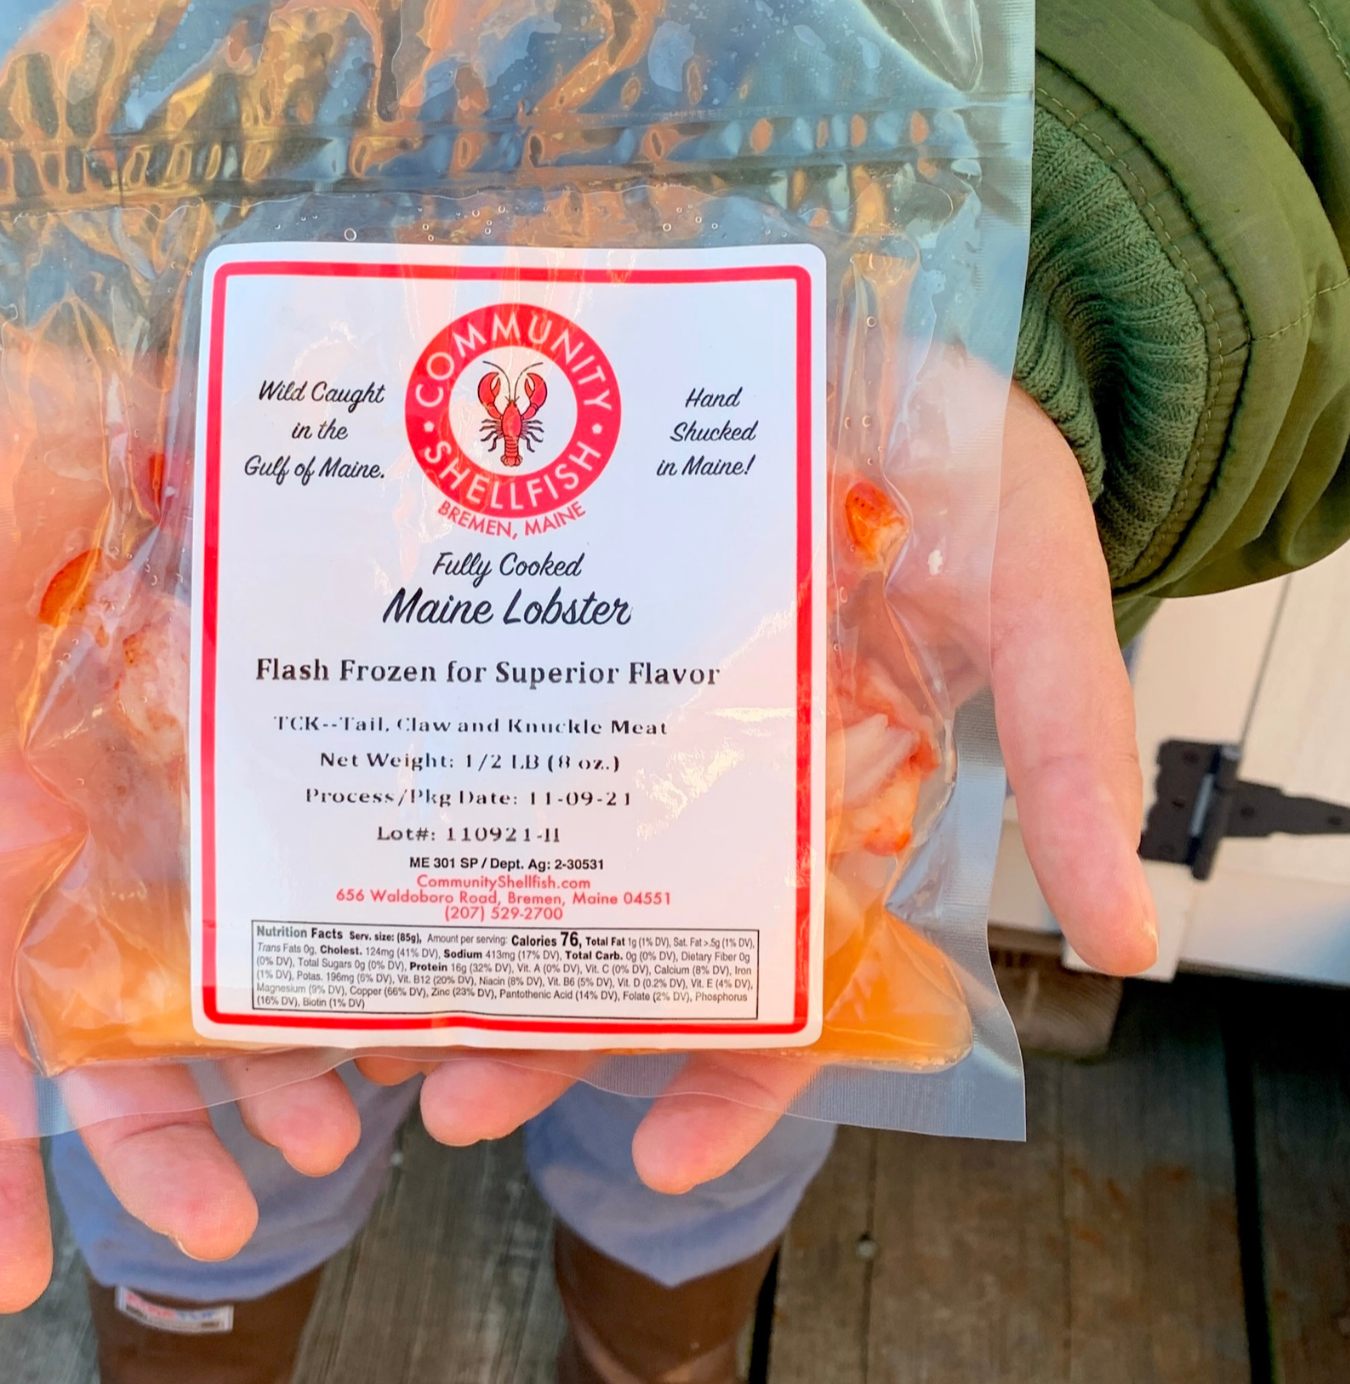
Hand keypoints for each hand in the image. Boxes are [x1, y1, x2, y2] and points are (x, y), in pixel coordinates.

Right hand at [0, 377, 361, 1312]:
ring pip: (221, 969)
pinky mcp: (274, 733)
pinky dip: (334, 938)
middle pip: (110, 1031)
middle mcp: (90, 834)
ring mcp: (191, 787)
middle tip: (223, 1226)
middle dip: (148, 1141)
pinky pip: (305, 864)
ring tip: (332, 1147)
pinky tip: (386, 1001)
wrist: (115, 354)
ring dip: (263, 1067)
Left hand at [386, 384, 1155, 1187]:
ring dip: (463, 937)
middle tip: (456, 1097)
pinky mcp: (555, 623)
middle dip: (549, 1032)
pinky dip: (430, 780)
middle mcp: (720, 776)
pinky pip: (485, 717)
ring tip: (372, 1022)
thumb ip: (1077, 746)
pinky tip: (354, 837)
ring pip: (545, 851)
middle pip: (635, 940)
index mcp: (836, 804)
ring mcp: (628, 702)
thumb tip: (1126, 940)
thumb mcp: (1034, 586)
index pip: (794, 979)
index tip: (660, 1160)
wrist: (866, 320)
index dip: (738, 1081)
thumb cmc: (961, 461)